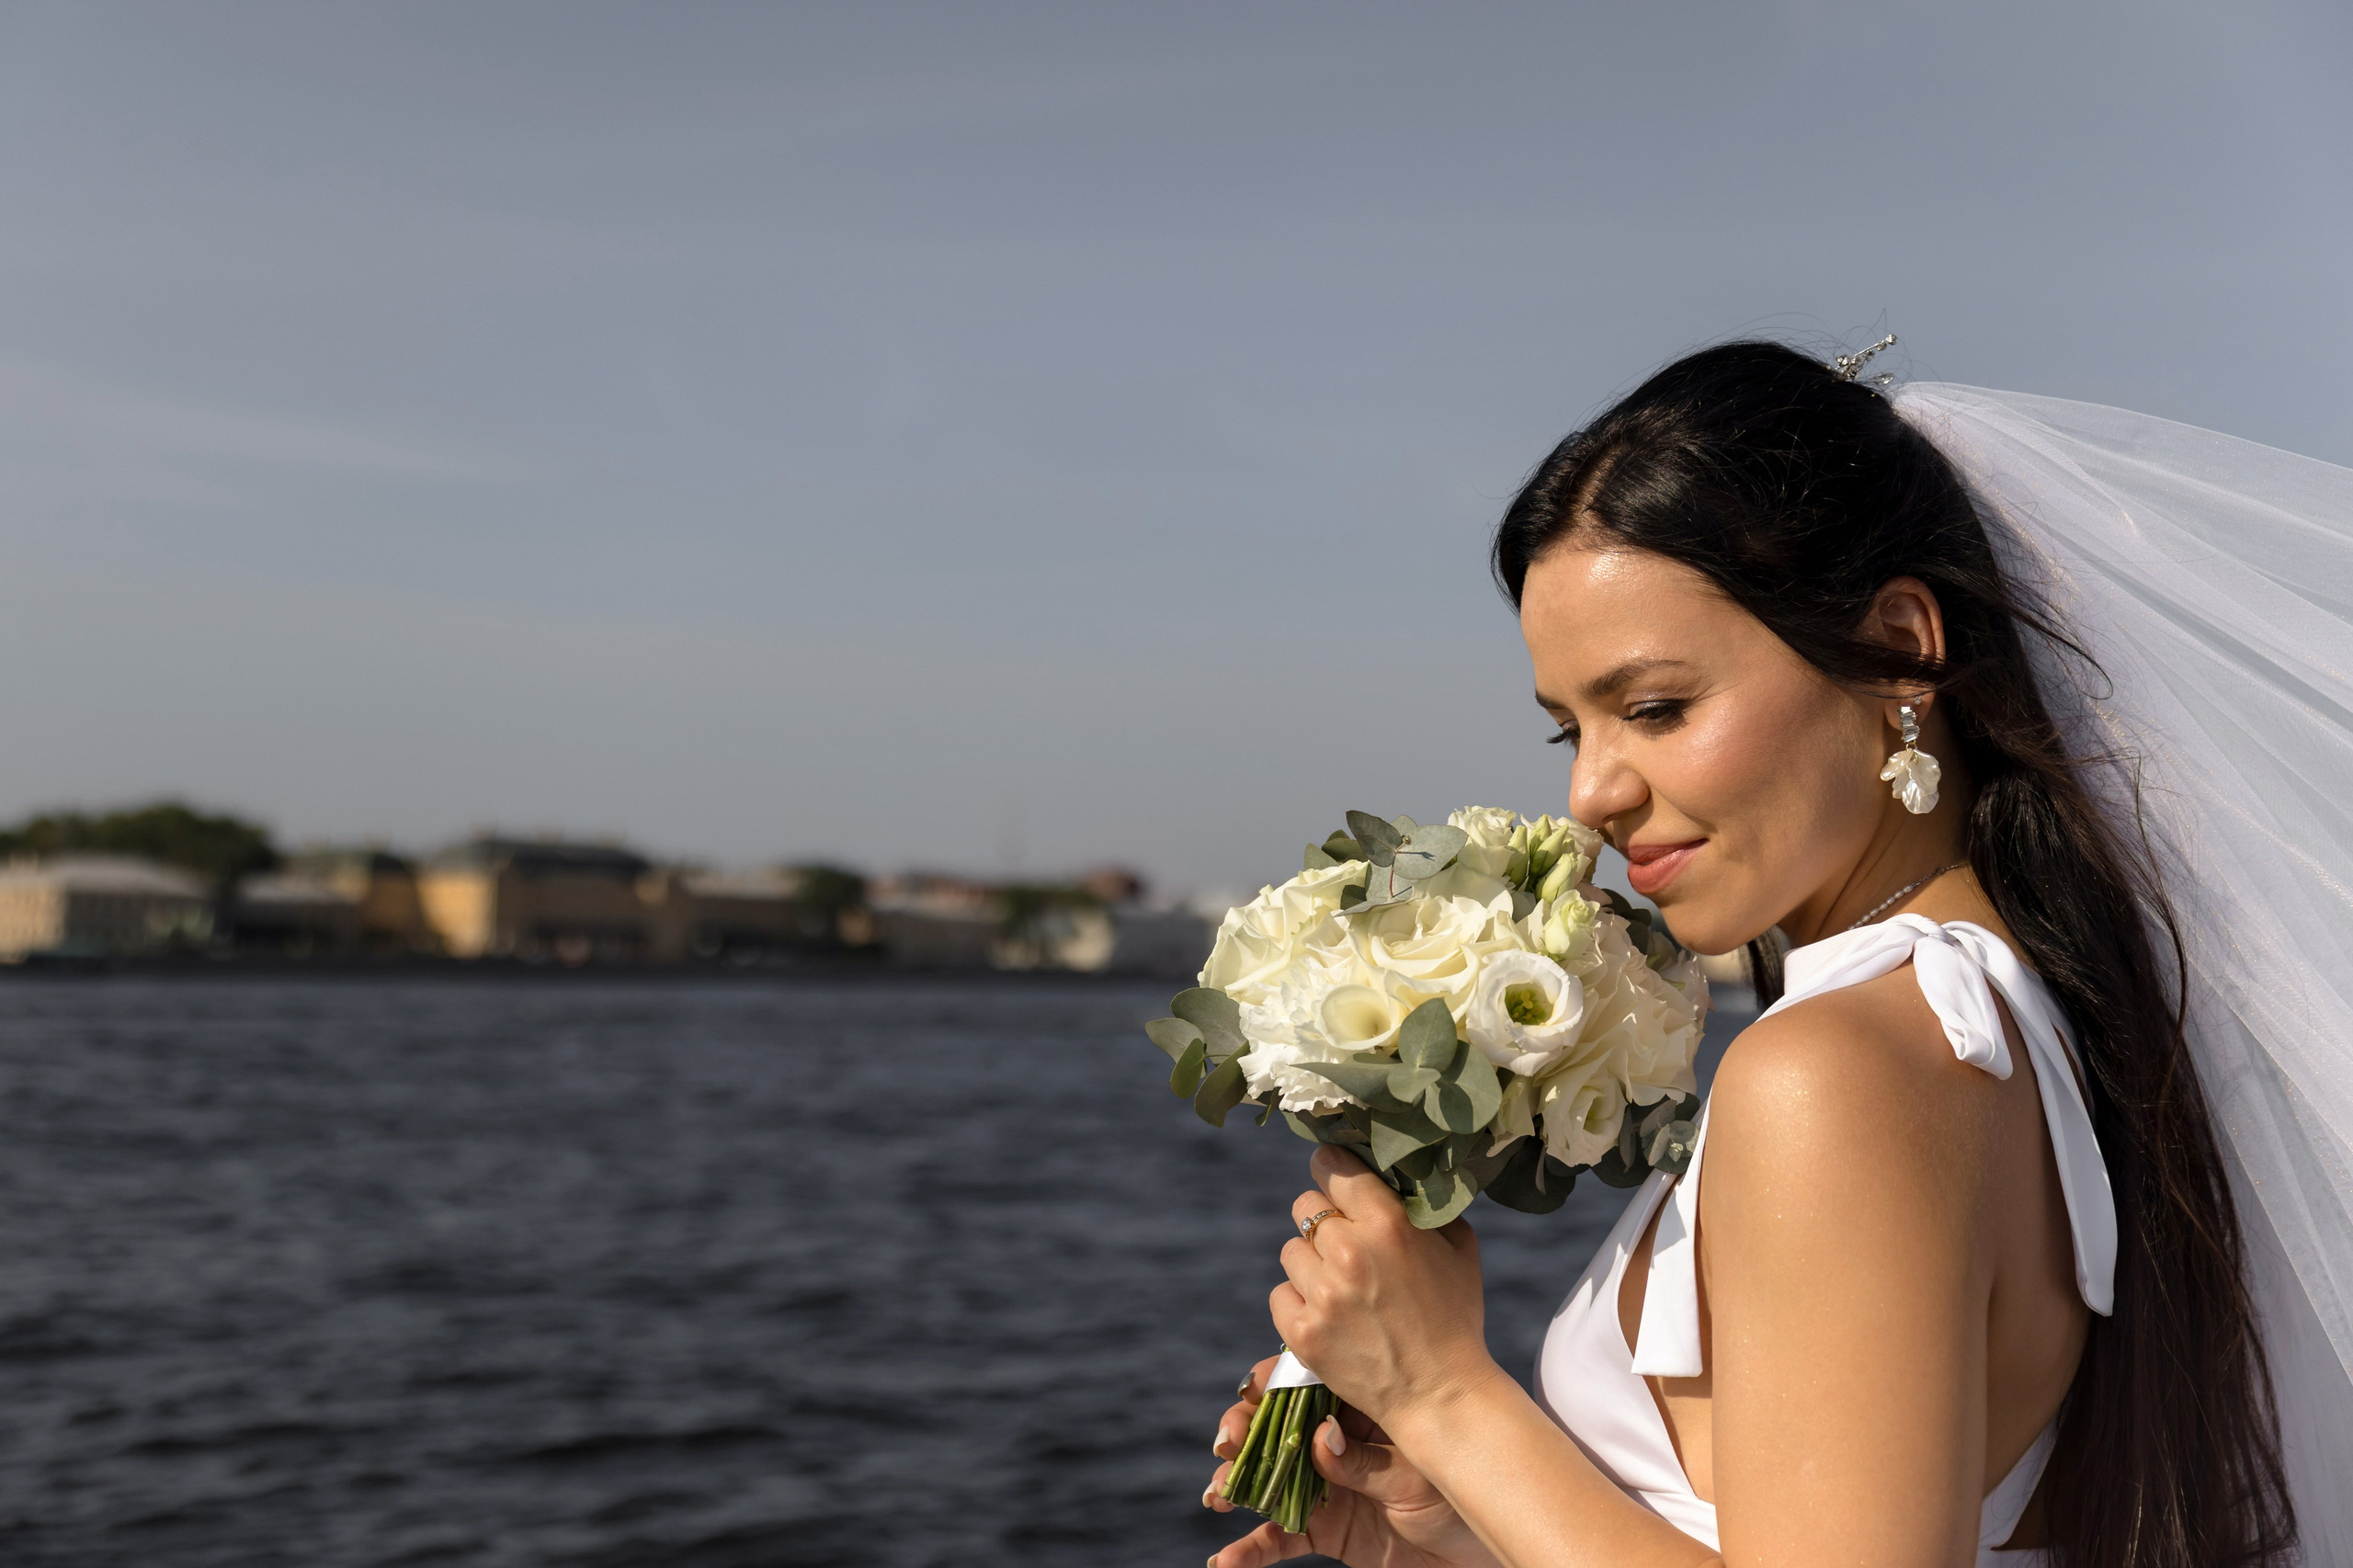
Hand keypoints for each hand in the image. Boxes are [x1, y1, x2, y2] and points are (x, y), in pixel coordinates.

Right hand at [1206, 1357, 1499, 1567]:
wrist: (1479, 1548)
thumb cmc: (1457, 1491)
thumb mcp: (1414, 1472)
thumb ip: (1363, 1459)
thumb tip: (1319, 1439)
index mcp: (1356, 1407)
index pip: (1304, 1383)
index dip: (1271, 1384)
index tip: (1252, 1391)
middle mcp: (1331, 1440)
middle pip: (1273, 1426)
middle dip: (1242, 1431)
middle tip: (1228, 1443)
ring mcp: (1323, 1484)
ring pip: (1265, 1477)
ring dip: (1234, 1484)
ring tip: (1217, 1495)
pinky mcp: (1322, 1529)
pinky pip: (1277, 1538)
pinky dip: (1250, 1550)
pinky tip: (1226, 1562)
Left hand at [1270, 1147, 1497, 1428]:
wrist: (1440, 1393)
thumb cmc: (1455, 1316)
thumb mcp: (1459, 1247)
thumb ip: (1423, 1205)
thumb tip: (1393, 1176)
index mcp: (1387, 1224)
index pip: (1332, 1166)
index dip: (1330, 1166)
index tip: (1332, 1174)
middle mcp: (1349, 1253)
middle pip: (1305, 1206)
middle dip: (1323, 1221)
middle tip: (1345, 1245)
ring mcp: (1322, 1295)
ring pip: (1291, 1251)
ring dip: (1311, 1264)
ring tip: (1343, 1288)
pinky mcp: (1302, 1332)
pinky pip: (1280, 1294)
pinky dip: (1299, 1303)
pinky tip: (1330, 1316)